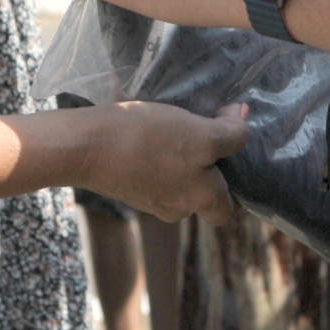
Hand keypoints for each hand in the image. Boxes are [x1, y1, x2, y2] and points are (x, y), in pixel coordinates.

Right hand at [73, 100, 248, 225]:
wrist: (85, 146)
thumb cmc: (148, 140)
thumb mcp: (199, 134)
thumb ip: (230, 133)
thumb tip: (244, 119)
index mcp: (198, 200)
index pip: (226, 210)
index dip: (234, 186)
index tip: (231, 155)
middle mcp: (175, 207)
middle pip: (202, 192)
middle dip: (205, 165)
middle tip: (203, 131)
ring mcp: (148, 198)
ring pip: (176, 180)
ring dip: (179, 157)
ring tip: (175, 125)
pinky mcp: (126, 184)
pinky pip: (152, 171)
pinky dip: (154, 154)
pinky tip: (148, 129)